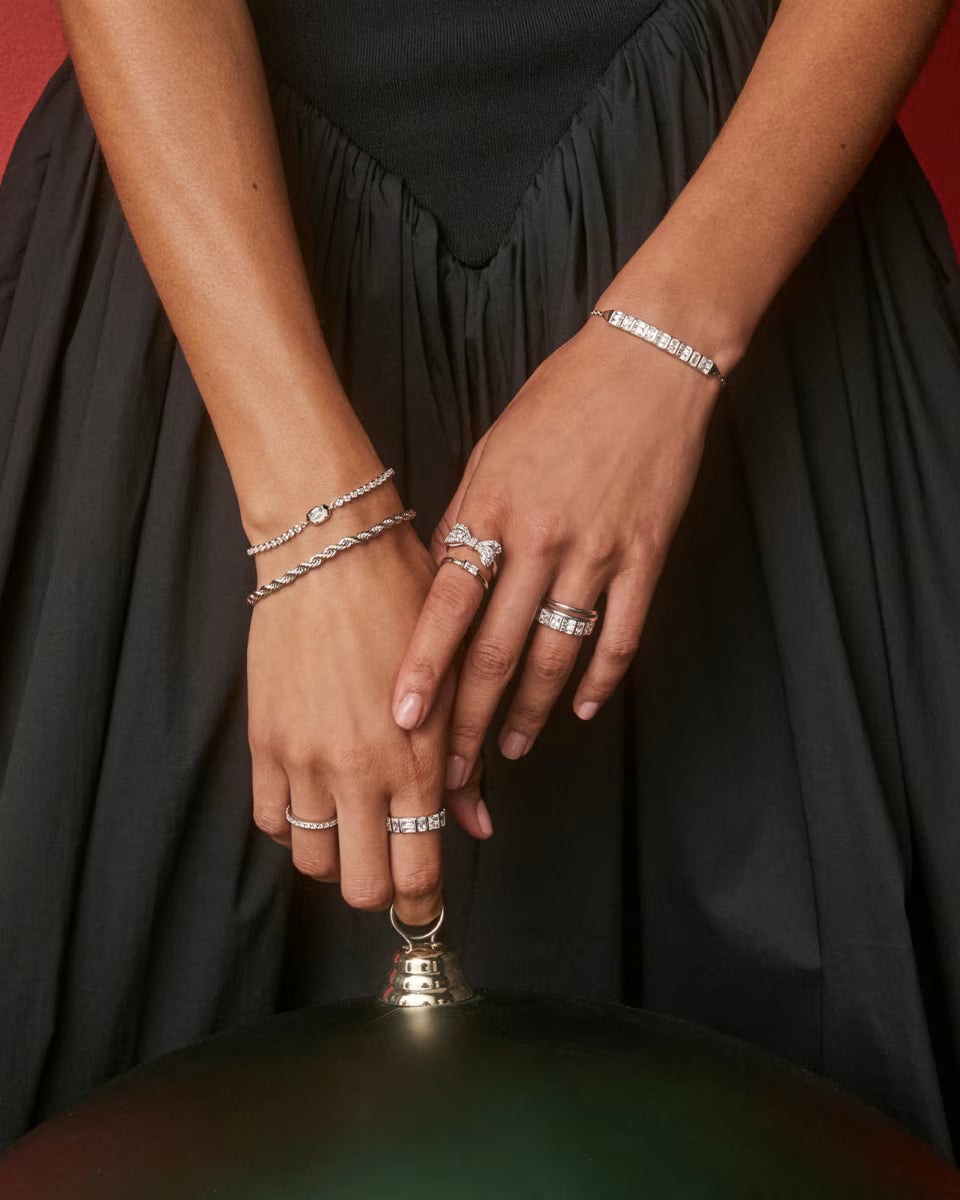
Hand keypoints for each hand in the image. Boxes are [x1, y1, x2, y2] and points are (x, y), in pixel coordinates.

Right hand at [246, 494, 487, 926]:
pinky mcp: (263, 742)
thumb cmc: (404, 604)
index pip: (418, 871)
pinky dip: (292, 825)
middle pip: (362, 887)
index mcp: (416, 759)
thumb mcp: (454, 678)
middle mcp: (359, 772)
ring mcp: (305, 761)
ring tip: (350, 824)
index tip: (426, 908)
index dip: (425, 905)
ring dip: (334, 855)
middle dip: (381, 887)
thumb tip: (478, 826)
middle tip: (388, 863)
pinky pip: (270, 821)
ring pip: (313, 863)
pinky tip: (314, 797)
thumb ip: (464, 763)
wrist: (329, 552)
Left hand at [391, 315, 720, 809]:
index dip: (425, 668)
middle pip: (498, 649)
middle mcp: (541, 539)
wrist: (646, 364)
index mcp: (492, 509)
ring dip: (530, 713)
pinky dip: (600, 679)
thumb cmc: (559, 401)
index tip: (402, 721)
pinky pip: (621, 636)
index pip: (448, 606)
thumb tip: (443, 586)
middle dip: (470, 718)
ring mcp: (597, 552)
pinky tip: (581, 710)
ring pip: (557, 656)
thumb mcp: (492, 452)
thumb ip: (467, 521)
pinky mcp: (646, 558)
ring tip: (510, 750)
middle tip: (451, 771)